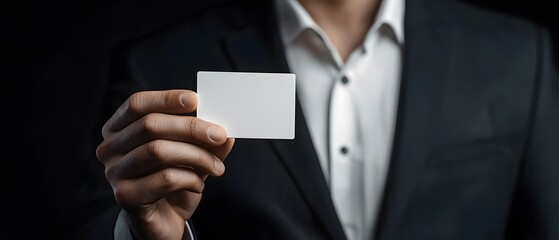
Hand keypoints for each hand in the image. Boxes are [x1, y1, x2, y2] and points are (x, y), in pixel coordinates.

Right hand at [96, 90, 234, 239]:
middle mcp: (109, 148)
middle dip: (191, 128)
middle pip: (150, 125)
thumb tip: (225, 131)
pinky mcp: (125, 196)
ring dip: (196, 156)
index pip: (137, 104)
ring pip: (158, 151)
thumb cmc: (174, 180)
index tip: (195, 100)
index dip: (165, 99)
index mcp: (118, 129)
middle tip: (219, 135)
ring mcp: (114, 172)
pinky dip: (189, 178)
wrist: (165, 219)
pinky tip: (199, 184)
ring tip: (217, 167)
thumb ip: (205, 139)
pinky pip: (164, 178)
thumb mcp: (192, 153)